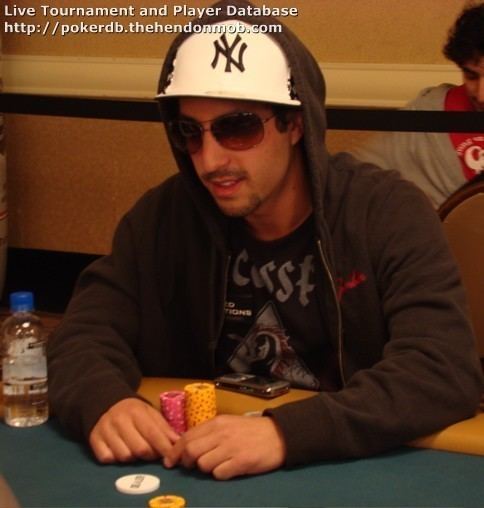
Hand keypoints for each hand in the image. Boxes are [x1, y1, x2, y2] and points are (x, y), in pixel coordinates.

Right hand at [89, 398, 179, 462]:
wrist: (105, 402)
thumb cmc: (132, 411)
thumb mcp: (149, 413)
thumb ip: (163, 427)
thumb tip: (177, 442)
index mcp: (136, 411)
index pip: (152, 433)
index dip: (164, 448)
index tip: (172, 458)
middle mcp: (119, 420)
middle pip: (140, 449)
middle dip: (150, 455)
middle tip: (152, 453)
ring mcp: (105, 430)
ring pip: (124, 457)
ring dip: (133, 458)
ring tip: (135, 450)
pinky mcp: (94, 440)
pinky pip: (107, 459)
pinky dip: (115, 459)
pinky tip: (120, 450)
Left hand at [163, 414, 285, 479]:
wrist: (278, 435)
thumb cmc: (251, 430)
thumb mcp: (229, 424)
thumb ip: (210, 432)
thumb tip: (187, 445)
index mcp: (217, 422)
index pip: (187, 436)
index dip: (175, 451)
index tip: (170, 460)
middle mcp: (221, 433)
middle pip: (191, 450)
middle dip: (186, 461)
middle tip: (190, 466)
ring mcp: (231, 448)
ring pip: (203, 464)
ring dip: (205, 468)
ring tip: (216, 464)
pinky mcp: (241, 462)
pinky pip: (219, 474)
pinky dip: (220, 474)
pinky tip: (228, 469)